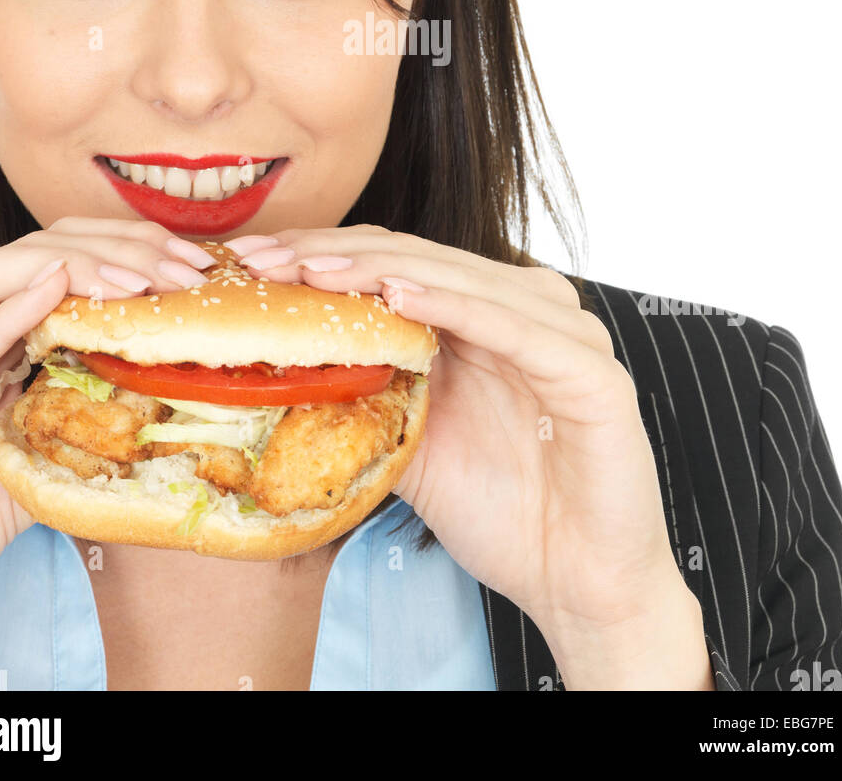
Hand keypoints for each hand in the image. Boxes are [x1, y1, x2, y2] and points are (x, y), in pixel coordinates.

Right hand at [0, 217, 212, 618]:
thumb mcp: (38, 464)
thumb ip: (84, 427)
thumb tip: (167, 410)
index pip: (58, 257)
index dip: (128, 246)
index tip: (194, 265)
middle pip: (31, 250)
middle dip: (114, 247)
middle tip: (183, 271)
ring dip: (67, 267)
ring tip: (135, 280)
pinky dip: (1, 316)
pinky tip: (51, 293)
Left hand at [229, 224, 713, 688]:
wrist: (579, 585)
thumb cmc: (504, 513)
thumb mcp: (410, 444)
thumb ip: (368, 395)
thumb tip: (280, 371)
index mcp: (488, 316)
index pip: (397, 262)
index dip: (324, 254)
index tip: (250, 264)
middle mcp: (528, 309)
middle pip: (420, 259)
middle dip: (334, 255)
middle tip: (261, 261)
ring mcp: (565, 333)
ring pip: (459, 280)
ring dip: (380, 270)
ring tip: (312, 269)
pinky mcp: (591, 372)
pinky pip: (513, 327)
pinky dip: (453, 305)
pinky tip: (398, 295)